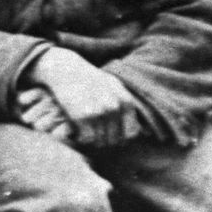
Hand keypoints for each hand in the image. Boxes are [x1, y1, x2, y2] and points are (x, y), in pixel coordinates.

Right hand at [25, 48, 144, 149]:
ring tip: (86, 130)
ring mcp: (99, 112)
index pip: (132, 134)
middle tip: (95, 134)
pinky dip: (81, 139)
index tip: (111, 135)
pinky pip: (87, 140)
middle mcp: (115, 107)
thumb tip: (146, 132)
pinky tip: (77, 131)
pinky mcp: (83, 116)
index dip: (122, 138)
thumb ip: (127, 106)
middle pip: (115, 140)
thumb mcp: (115, 87)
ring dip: (92, 140)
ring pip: (100, 142)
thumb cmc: (91, 80)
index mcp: (125, 101)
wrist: (66, 70)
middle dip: (105, 140)